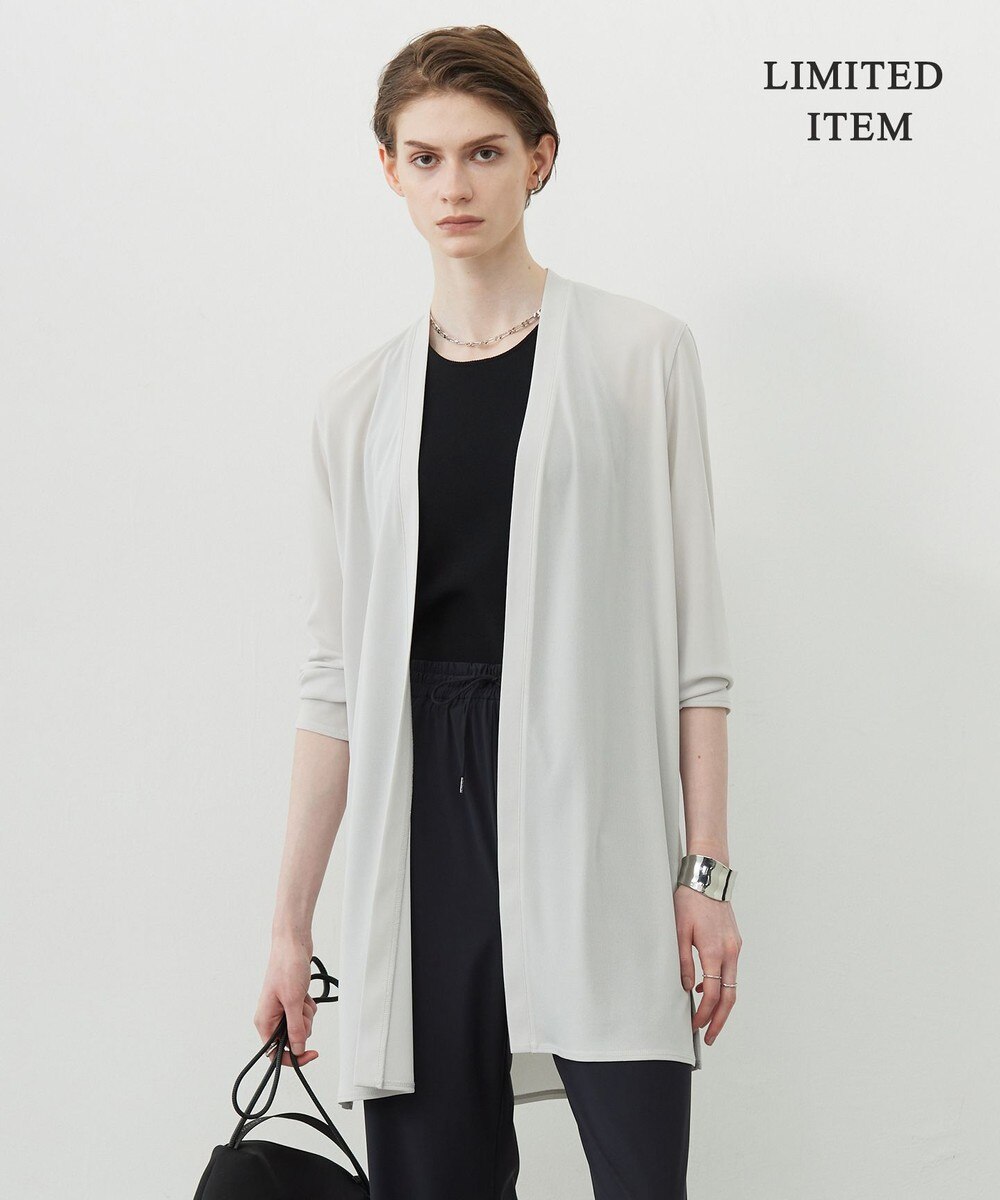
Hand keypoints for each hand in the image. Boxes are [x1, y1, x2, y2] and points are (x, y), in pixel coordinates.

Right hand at [254, 937, 319, 1066]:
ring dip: (306, 1014)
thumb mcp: (293, 1002)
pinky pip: (304, 1013)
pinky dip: (308, 1006)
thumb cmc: (287, 967)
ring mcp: (281, 1008)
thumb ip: (295, 1028)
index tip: (309, 1054)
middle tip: (302, 1009)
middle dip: (303, 1027)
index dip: (292, 1057)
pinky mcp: (291, 1000)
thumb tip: (298, 1049)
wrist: (293, 944)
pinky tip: (305, 993)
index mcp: (264, 1020)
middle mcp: (271, 1017)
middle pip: (291, 1039)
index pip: (274, 1053)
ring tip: (302, 997)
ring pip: (300, 1026)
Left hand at [673, 885, 741, 1045]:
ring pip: (733, 984)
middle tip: (709, 1037)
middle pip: (730, 996)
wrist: (708, 877)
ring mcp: (735, 947)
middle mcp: (730, 951)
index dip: (704, 1014)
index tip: (694, 1026)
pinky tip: (705, 988)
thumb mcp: (678, 931)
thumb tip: (687, 988)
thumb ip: (683, 961)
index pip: (713, 994)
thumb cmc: (690, 900)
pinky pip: (730, 970)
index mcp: (714, 951)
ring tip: (708, 1019)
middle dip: (720, 1020)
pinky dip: (722, 985)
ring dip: (723, 1005)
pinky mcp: (735, 941)